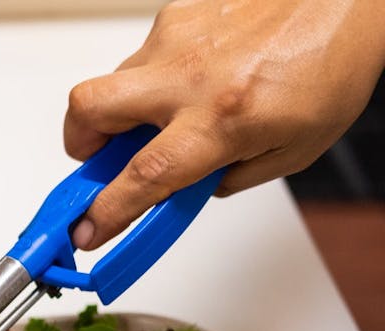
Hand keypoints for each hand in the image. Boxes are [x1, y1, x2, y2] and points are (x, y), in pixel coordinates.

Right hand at [64, 0, 384, 249]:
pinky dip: (159, 76)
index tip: (85, 231)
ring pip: (116, 82)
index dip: (105, 211)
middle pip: (90, 110)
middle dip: (78, 144)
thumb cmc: (331, 64)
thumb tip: (181, 189)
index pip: (143, 176)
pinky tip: (197, 75)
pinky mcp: (176, 13)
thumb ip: (226, 178)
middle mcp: (190, 77)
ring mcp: (177, 39)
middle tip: (96, 159)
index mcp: (223, 120)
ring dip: (127, 108)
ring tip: (168, 113)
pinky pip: (146, 56)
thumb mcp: (290, 151)